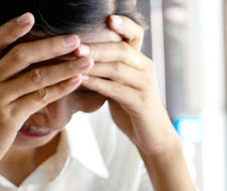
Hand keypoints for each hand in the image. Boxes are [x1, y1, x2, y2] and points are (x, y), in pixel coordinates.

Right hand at [0, 13, 92, 179]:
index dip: (12, 28)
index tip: (31, 16)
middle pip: (21, 55)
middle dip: (51, 45)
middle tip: (76, 38)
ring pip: (36, 76)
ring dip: (64, 67)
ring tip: (86, 60)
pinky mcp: (9, 118)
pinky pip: (40, 99)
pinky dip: (60, 88)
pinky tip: (77, 82)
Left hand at [80, 15, 178, 157]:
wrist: (153, 137)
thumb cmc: (133, 110)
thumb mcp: (123, 85)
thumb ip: (109, 70)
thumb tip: (80, 55)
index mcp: (141, 61)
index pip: (135, 34)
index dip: (123, 24)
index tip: (108, 18)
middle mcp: (145, 69)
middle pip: (121, 49)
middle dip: (96, 45)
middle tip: (75, 45)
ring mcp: (145, 86)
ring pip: (117, 68)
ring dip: (92, 63)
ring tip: (73, 60)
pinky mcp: (141, 104)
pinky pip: (116, 89)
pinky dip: (97, 83)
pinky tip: (81, 80)